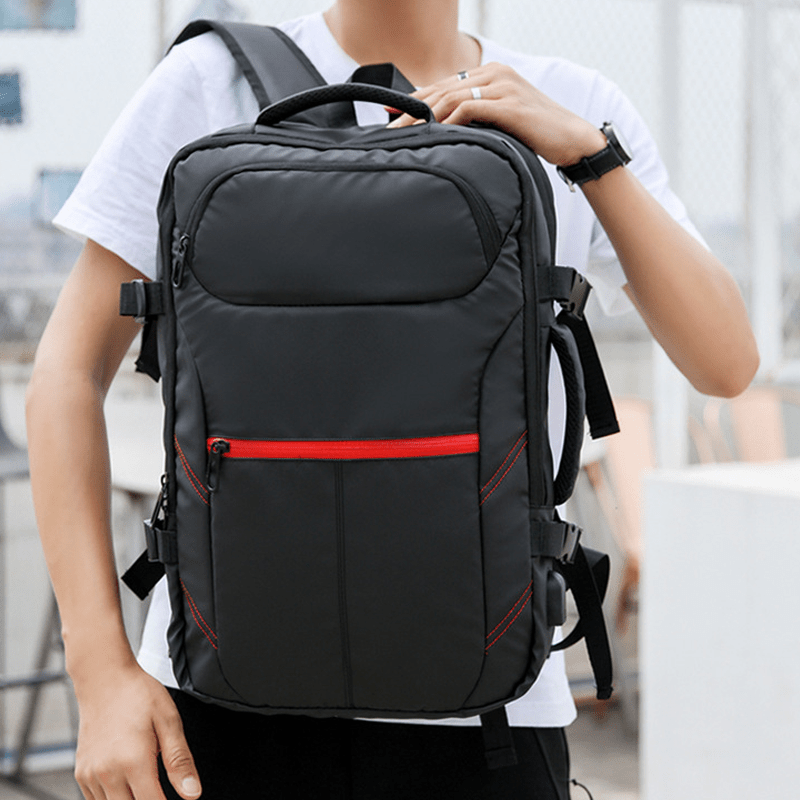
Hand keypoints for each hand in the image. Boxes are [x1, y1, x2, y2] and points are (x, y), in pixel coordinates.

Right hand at [73, 663, 200, 799]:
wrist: (104, 679)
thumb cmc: (138, 695)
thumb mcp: (169, 721)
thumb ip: (180, 761)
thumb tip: (192, 793)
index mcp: (133, 761)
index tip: (177, 798)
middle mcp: (108, 773)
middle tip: (159, 789)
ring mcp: (91, 775)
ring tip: (145, 779)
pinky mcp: (81, 774)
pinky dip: (114, 798)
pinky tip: (127, 782)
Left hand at [388, 62, 605, 166]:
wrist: (572, 139)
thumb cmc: (535, 134)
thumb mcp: (500, 122)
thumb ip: (475, 119)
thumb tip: (444, 132)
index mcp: (489, 74)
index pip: (442, 85)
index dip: (413, 98)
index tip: (388, 112)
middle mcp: (494, 74)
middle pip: (441, 90)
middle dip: (411, 110)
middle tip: (389, 129)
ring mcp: (502, 86)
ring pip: (451, 98)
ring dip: (425, 117)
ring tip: (406, 135)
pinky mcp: (510, 104)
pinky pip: (471, 109)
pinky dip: (451, 121)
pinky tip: (437, 134)